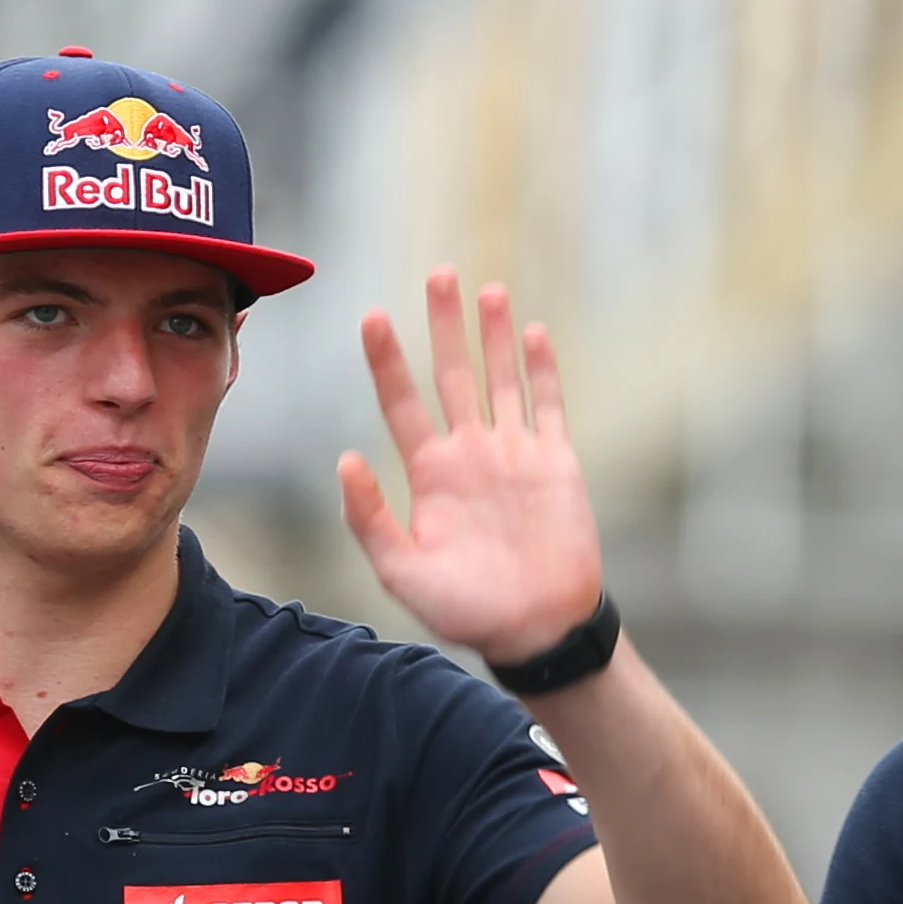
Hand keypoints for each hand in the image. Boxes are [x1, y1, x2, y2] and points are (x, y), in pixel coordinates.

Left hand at [339, 268, 604, 663]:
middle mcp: (470, 454)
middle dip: (445, 325)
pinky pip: (549, 406)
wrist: (537, 630)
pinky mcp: (556, 463)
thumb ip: (370, 517)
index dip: (387, 360)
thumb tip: (345, 458)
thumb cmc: (467, 610)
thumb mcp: (402, 571)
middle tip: (438, 273)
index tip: (373, 316)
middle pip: (454, 374)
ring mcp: (514, 454)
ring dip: (494, 335)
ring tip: (486, 290)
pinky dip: (543, 370)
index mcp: (431, 474)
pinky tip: (533, 333)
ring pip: (502, 379)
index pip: (403, 402)